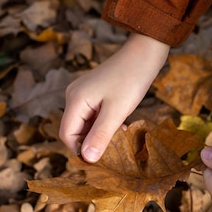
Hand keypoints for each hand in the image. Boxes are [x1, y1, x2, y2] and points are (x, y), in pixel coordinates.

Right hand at [60, 33, 169, 161]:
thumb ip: (100, 136)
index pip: (67, 134)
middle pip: (75, 130)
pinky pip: (93, 116)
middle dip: (92, 143)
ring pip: (86, 124)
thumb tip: (87, 158)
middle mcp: (74, 96)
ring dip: (100, 135)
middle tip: (114, 149)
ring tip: (120, 137)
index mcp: (75, 100)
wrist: (144, 53)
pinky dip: (104, 125)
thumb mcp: (117, 112)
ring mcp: (84, 94)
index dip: (80, 150)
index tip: (101, 159)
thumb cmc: (131, 79)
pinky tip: (120, 128)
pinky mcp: (94, 94)